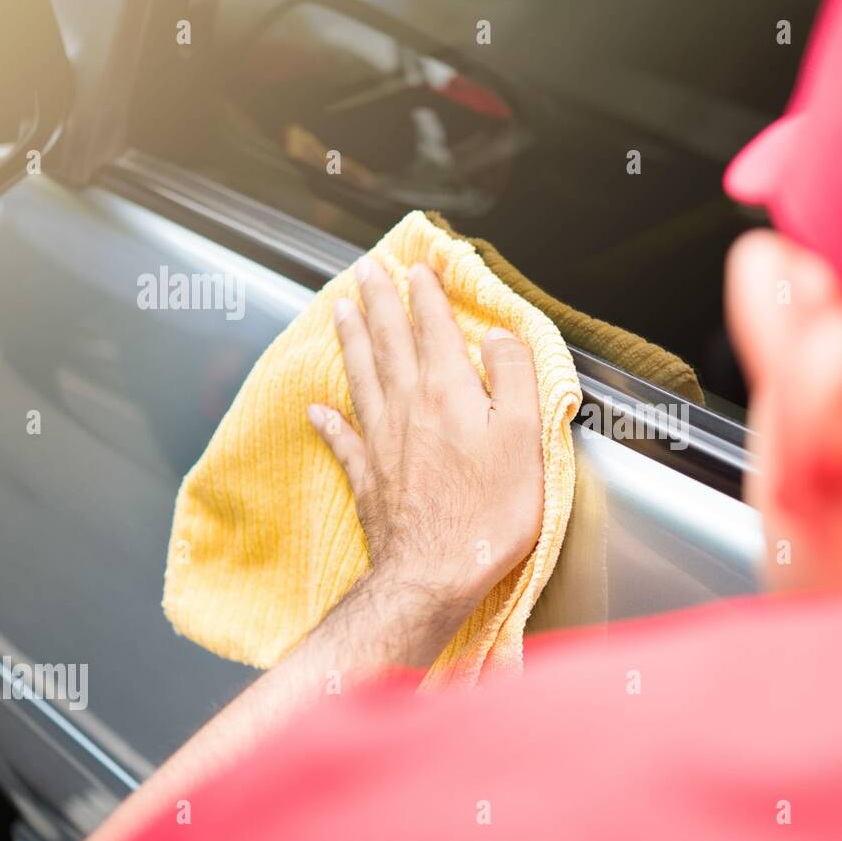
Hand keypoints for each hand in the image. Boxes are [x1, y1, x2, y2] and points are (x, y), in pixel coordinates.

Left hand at [308, 255, 542, 638]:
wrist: (436, 573)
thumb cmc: (489, 510)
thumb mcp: (525, 436)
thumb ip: (515, 377)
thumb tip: (499, 335)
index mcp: (447, 391)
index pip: (434, 328)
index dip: (426, 295)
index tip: (418, 268)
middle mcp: (407, 407)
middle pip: (389, 341)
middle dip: (379, 301)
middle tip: (366, 270)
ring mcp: (382, 442)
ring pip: (362, 376)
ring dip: (352, 341)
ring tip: (340, 311)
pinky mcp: (368, 478)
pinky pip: (342, 439)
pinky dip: (328, 421)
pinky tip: (316, 408)